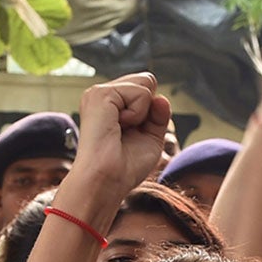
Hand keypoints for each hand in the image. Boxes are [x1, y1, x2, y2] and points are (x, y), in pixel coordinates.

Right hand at [70, 73, 175, 205]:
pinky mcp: (101, 94)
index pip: (146, 88)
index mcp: (112, 104)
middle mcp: (104, 95)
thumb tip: (161, 97)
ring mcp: (100, 92)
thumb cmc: (125, 167)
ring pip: (145, 83)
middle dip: (149, 109)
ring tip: (122, 130)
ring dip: (143, 113)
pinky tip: (119, 126)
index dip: (151, 112)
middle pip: (147, 80)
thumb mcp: (151, 138)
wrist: (107, 180)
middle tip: (129, 132)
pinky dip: (138, 114)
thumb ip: (159, 115)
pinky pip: (140, 92)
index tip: (135, 134)